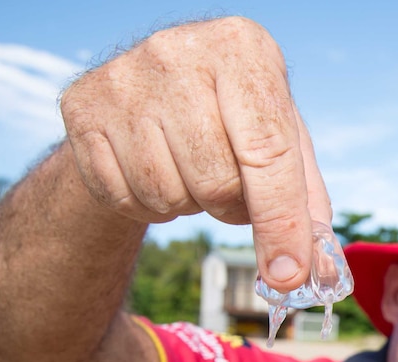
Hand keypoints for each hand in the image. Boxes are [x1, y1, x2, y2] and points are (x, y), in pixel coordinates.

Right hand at [60, 17, 329, 290]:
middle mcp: (178, 51)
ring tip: (191, 169)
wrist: (154, 89)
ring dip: (188, 204)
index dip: (281, 224)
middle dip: (231, 205)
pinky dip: (147, 204)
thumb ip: (306, 206)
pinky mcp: (81, 107)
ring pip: (167, 194)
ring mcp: (123, 78)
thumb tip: (317, 275)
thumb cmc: (234, 120)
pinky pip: (123, 196)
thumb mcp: (281, 141)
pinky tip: (155, 168)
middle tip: (230, 186)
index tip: (288, 276)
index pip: (268, 153)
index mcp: (243, 49)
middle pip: (216, 182)